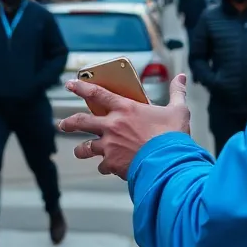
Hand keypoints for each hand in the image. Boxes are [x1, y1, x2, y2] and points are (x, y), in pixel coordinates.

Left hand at [58, 74, 190, 179]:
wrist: (169, 163)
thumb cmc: (173, 136)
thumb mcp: (178, 110)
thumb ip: (177, 93)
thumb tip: (182, 77)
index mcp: (126, 109)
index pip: (97, 93)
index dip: (81, 87)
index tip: (70, 84)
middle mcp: (112, 126)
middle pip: (81, 121)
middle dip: (69, 122)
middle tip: (63, 123)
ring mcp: (109, 146)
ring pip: (85, 147)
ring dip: (81, 149)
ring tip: (79, 151)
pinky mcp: (112, 164)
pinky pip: (102, 166)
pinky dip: (105, 167)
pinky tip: (109, 168)